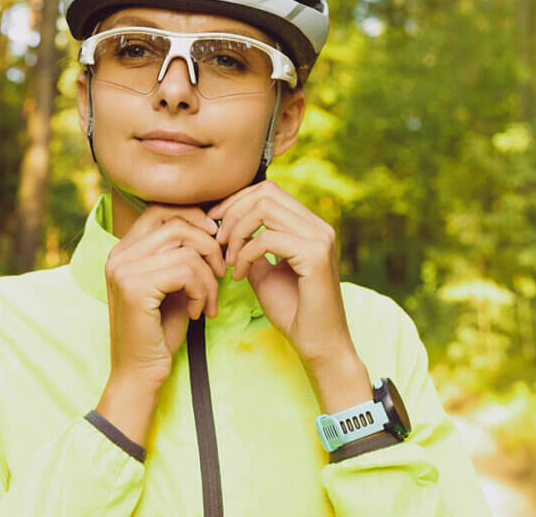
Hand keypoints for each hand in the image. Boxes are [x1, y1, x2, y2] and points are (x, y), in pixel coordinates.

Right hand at [103, 204, 226, 389]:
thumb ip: (182, 254)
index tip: (215, 239)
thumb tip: (213, 226)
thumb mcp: (172, 284)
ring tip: (208, 302)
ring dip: (209, 277)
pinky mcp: (134, 288)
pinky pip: (186, 271)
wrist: (140, 374)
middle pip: (177, 225)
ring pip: (187, 250)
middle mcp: (118, 255)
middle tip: (220, 275)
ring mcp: (123, 270)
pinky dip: (201, 292)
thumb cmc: (159, 331)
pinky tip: (197, 313)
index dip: (193, 217)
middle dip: (209, 247)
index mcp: (123, 250)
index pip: (160, 210)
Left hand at [208, 180, 354, 369]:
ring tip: (229, 260)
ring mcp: (320, 238)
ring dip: (237, 232)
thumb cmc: (293, 312)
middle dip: (233, 212)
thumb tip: (229, 228)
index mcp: (310, 226)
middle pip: (266, 193)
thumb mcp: (264, 273)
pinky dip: (245, 254)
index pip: (269, 191)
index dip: (237, 200)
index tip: (215, 222)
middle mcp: (319, 226)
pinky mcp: (316, 255)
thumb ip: (251, 247)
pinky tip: (239, 276)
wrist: (318, 345)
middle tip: (217, 242)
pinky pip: (267, 239)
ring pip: (265, 209)